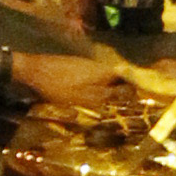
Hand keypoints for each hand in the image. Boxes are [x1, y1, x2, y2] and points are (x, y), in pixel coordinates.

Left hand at [10, 46, 132, 103]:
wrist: (33, 70)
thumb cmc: (60, 86)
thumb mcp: (86, 97)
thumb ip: (109, 96)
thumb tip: (133, 96)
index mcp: (103, 71)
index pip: (128, 78)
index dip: (137, 90)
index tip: (142, 103)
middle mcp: (97, 65)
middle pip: (117, 79)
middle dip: (124, 93)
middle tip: (128, 111)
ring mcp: (85, 65)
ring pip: (105, 79)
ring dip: (110, 92)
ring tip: (113, 109)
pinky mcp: (75, 67)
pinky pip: (93, 79)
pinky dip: (97, 89)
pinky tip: (94, 100)